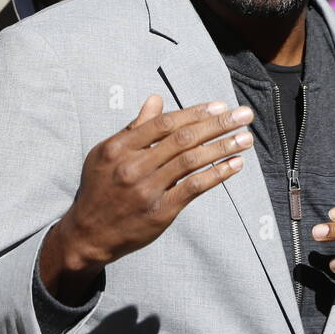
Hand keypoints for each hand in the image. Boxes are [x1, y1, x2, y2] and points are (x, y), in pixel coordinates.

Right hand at [40, 95, 253, 302]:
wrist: (87, 234)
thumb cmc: (100, 188)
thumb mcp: (108, 153)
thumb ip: (134, 127)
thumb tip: (156, 99)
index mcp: (120, 147)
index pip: (165, 123)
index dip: (195, 112)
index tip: (220, 105)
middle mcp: (134, 166)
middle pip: (183, 139)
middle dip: (218, 124)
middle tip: (244, 114)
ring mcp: (148, 189)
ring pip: (192, 161)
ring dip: (223, 147)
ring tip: (246, 138)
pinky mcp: (160, 211)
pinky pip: (194, 188)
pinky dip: (217, 174)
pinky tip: (235, 164)